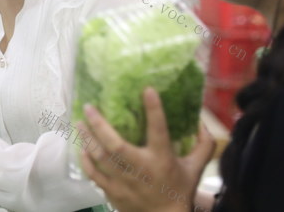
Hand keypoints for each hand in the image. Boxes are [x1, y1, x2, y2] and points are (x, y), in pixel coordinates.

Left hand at [79, 87, 214, 211]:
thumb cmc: (179, 190)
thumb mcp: (196, 168)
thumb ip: (203, 145)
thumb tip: (202, 122)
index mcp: (162, 159)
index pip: (158, 130)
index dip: (154, 110)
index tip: (147, 90)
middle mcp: (140, 169)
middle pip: (114, 145)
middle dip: (99, 124)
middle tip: (89, 107)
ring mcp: (124, 182)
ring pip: (100, 158)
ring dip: (87, 139)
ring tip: (79, 122)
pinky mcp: (113, 193)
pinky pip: (94, 175)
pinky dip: (86, 161)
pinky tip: (83, 149)